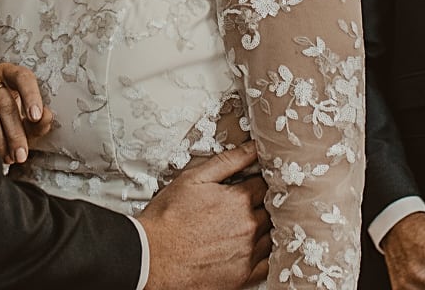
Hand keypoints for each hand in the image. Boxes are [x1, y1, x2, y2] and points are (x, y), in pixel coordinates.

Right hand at [0, 63, 51, 164]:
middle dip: (15, 132)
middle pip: (5, 105)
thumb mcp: (30, 110)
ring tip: (13, 158)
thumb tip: (45, 118)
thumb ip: (39, 117)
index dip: (30, 96)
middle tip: (22, 154)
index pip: (23, 78)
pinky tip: (2, 155)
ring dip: (2, 143)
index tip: (36, 116)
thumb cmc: (17, 107)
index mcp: (12, 74)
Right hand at [142, 143, 269, 289]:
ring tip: (249, 225)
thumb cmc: (168, 218)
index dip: (260, 181)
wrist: (152, 257)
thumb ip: (228, 161)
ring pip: (272, 234)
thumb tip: (253, 147)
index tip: (255, 182)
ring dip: (266, 228)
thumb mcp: (194, 179)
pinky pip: (269, 264)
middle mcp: (249, 226)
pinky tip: (256, 248)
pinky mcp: (244, 276)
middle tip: (252, 204)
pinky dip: (267, 254)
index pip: (264, 184)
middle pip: (271, 209)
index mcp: (239, 200)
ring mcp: (248, 253)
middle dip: (265, 204)